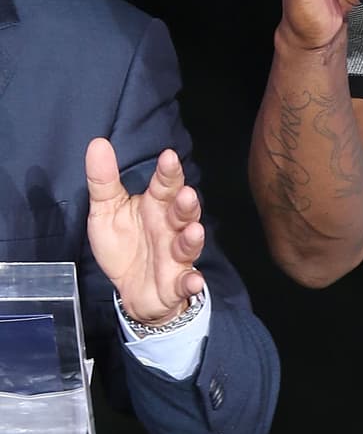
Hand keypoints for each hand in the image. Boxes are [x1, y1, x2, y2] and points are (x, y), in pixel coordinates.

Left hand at [85, 139, 206, 325]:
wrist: (131, 290)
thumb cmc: (124, 246)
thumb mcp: (105, 210)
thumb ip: (103, 179)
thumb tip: (98, 144)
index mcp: (155, 207)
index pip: (164, 186)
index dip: (168, 172)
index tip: (168, 157)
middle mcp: (169, 229)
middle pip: (182, 213)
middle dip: (186, 204)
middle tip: (185, 193)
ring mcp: (175, 257)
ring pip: (188, 245)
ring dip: (192, 239)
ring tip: (193, 230)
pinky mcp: (175, 283)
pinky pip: (186, 283)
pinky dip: (191, 282)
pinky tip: (192, 280)